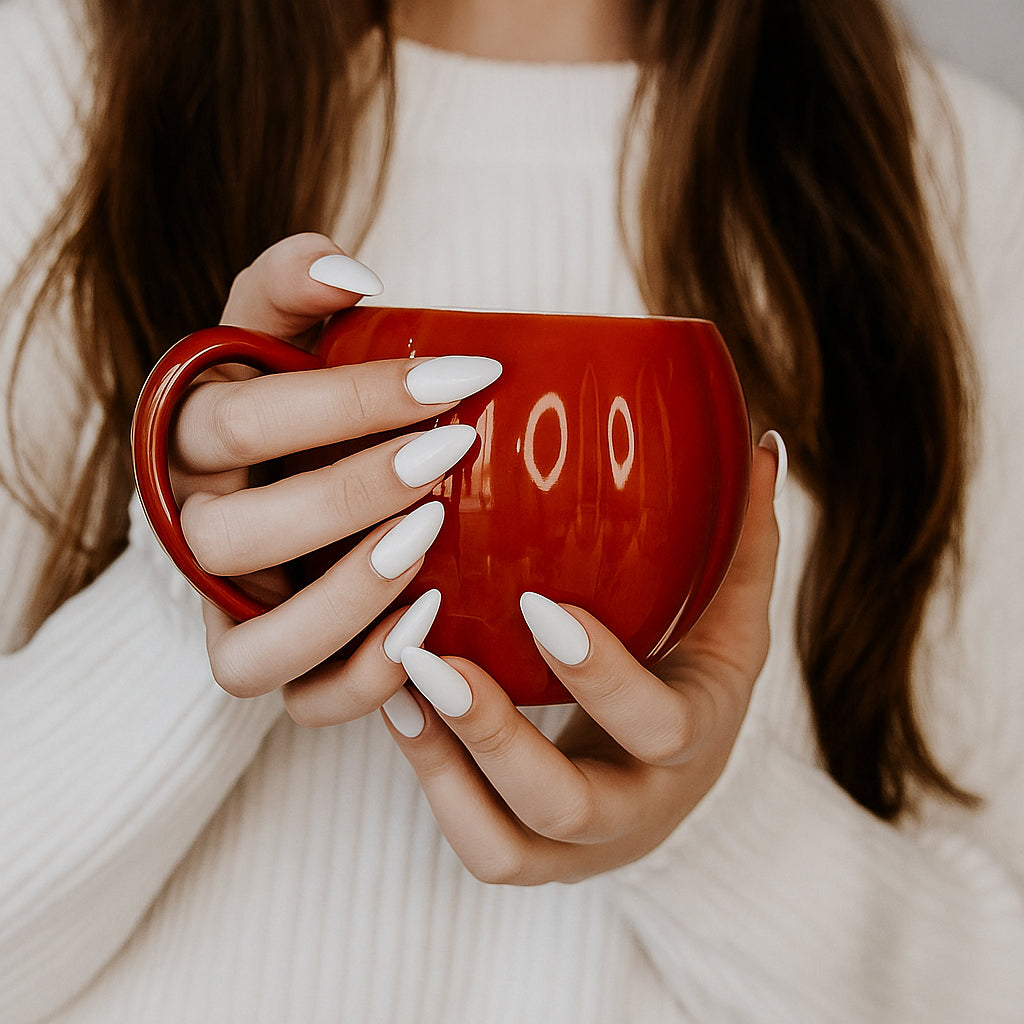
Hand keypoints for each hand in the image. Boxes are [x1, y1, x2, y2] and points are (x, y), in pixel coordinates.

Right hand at [168, 233, 499, 721]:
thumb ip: (290, 288)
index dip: (352, 398)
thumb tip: (348, 270)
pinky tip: (426, 625)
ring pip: (254, 643)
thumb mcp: (275, 337)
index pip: (245, 419)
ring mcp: (226, 611)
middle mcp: (194, 533)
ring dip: (348, 597)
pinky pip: (297, 701)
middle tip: (449, 453)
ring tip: (429, 542)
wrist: (268, 487)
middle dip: (352, 492)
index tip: (463, 376)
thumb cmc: (288, 409)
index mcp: (189, 443)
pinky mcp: (264, 663)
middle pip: (238, 533)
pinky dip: (362, 679)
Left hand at [383, 436, 783, 882]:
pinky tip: (395, 705)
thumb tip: (763, 446)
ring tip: (398, 684)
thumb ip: (745, 542)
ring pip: (504, 847)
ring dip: (443, 769)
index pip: (660, 725)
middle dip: (495, 735)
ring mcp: (580, 850)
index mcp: (696, 741)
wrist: (676, 783)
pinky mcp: (530, 858)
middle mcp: (640, 811)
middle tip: (431, 657)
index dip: (602, 675)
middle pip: (568, 804)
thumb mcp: (730, 619)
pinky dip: (431, 781)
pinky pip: (474, 844)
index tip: (539, 603)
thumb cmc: (696, 680)